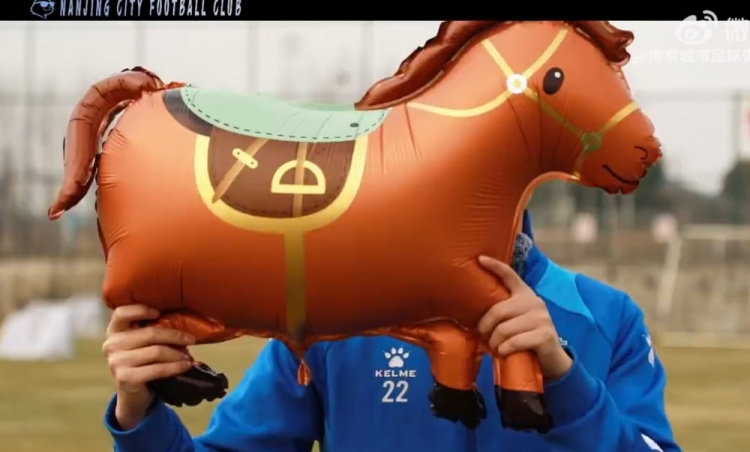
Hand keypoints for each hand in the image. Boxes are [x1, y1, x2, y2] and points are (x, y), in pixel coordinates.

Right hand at [102, 305, 194, 429]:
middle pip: (149, 333)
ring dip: (177, 354)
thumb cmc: (141, 362)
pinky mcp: (126, 378)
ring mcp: (117, 363)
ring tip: (189, 356)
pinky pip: (157, 369)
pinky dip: (175, 367)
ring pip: (156, 352)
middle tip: (191, 339)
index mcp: (114, 331)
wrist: (132, 394)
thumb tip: (184, 322)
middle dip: (175, 336)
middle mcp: (111, 345)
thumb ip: (151, 331)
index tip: (158, 312)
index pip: (121, 313)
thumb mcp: (141, 344)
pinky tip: (186, 366)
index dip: (140, 310)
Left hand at [476, 256, 572, 379]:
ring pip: (504, 330)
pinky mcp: (545, 336)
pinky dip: (504, 350)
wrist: (552, 358)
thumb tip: (472, 312)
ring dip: (494, 343)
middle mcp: (534, 302)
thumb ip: (502, 311)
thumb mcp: (516, 319)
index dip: (495, 266)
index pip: (510, 275)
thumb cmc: (526, 337)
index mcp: (525, 294)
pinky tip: (504, 353)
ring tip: (495, 348)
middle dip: (485, 327)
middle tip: (483, 337)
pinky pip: (514, 342)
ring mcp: (542, 318)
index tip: (480, 259)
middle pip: (498, 310)